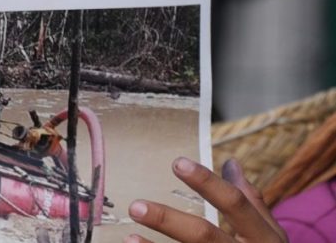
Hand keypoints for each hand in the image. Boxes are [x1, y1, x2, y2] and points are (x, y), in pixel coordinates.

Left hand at [126, 157, 286, 242]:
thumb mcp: (270, 233)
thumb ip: (251, 202)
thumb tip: (231, 164)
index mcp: (262, 236)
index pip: (234, 203)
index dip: (207, 183)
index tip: (177, 163)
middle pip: (205, 235)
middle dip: (170, 221)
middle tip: (137, 206)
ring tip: (129, 236)